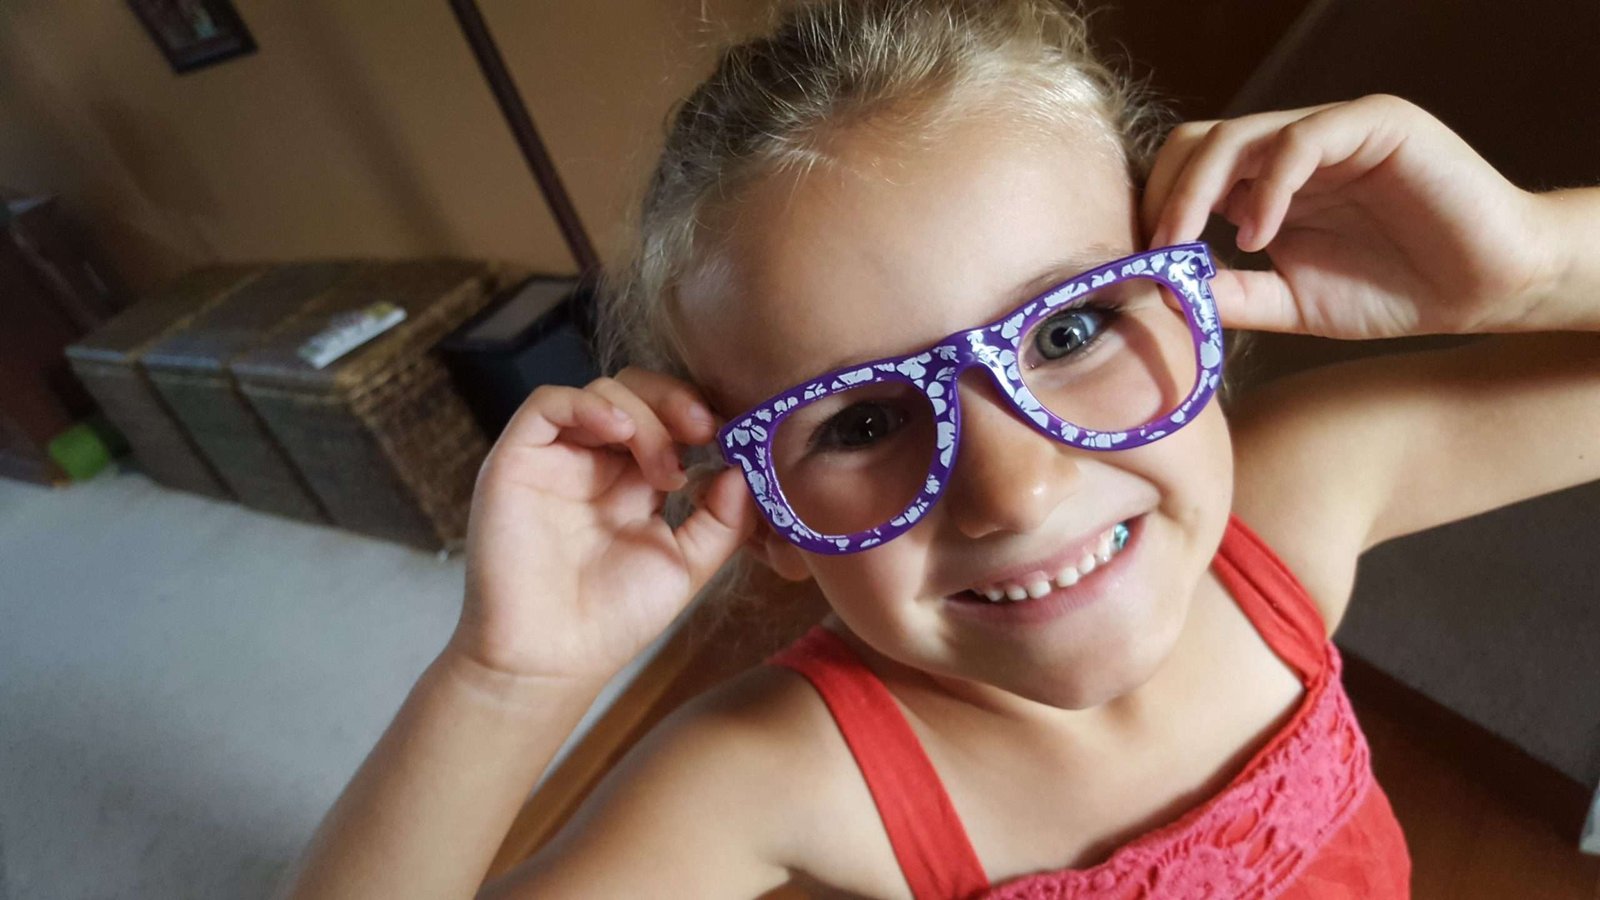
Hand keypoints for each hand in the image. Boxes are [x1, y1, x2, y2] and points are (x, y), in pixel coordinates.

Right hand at [450, 369, 755, 682]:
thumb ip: (722, 519)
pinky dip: (589, 404)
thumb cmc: (613, 620)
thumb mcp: (686, 564)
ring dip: (644, 414)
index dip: (700, 417)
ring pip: (602, 391)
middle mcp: (596, 462)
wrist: (550, 659)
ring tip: (663, 466)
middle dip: (676, 402)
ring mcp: (557, 457)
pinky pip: (548, 404)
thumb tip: (745, 468)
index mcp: (635, 482)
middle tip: (704, 430)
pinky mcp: (518, 458)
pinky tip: (619, 430)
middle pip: (638, 393)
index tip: (731, 436)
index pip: (669, 420)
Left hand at [1142, 94, 1556, 337]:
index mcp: (1268, 183)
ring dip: (1199, 189)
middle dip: (1166, 194)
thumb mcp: (1293, 302)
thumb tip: (1162, 295)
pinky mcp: (1374, 124)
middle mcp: (1293, 149)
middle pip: (1200, 142)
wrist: (1486, 288)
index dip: (1158, 209)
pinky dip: (1267, 186)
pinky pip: (1301, 139)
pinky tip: (1258, 235)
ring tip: (1189, 244)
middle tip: (1155, 249)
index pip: (1189, 171)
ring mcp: (1332, 131)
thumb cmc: (1396, 291)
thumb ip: (1233, 294)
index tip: (1139, 261)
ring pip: (1238, 133)